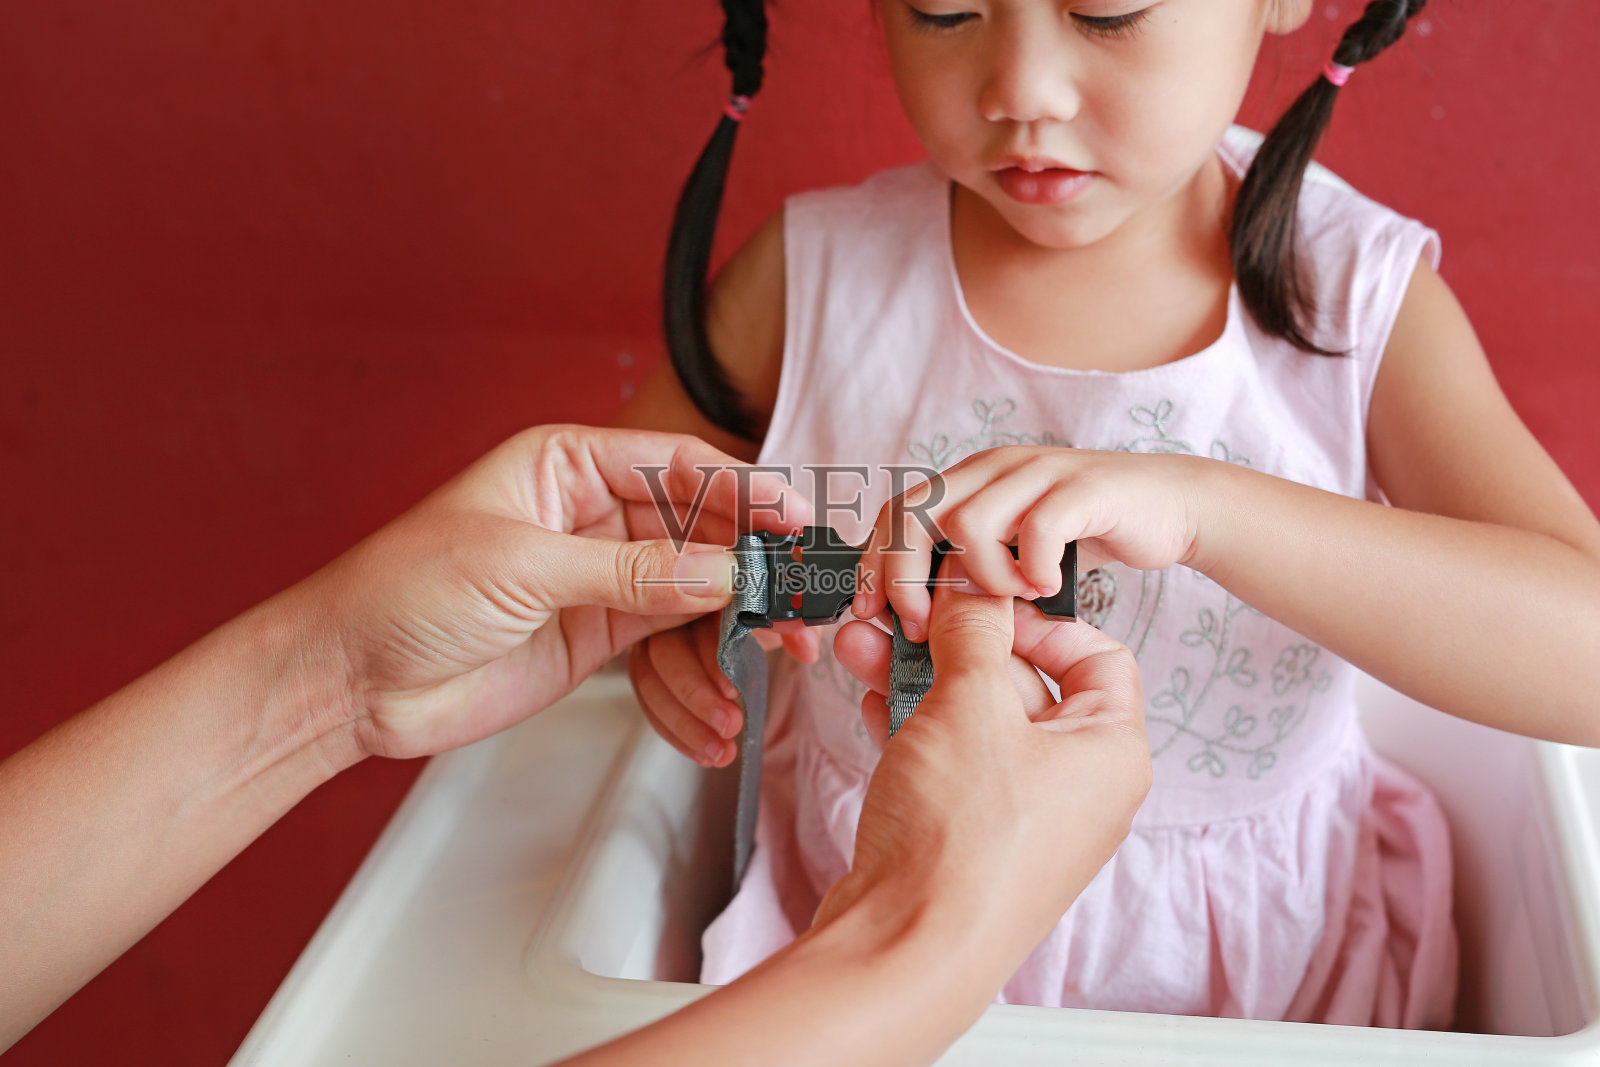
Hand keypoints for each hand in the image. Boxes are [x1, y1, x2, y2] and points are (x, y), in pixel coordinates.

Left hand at [307, 424, 810, 758]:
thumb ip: (629, 570)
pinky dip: (689, 688)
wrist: (349, 680)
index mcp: (568, 467)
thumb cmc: (401, 592)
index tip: (795, 522)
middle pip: (701, 537)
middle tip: (796, 617)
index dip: (744, 494)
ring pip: (693, 602)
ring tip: (750, 687)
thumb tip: (720, 570)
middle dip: (750, 580)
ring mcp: (599, 580)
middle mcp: (593, 518)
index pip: (680, 469)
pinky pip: (665, 654)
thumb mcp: (520, 568)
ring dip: (724, 648)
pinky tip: (706, 721)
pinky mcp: (596, 637)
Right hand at [627, 614, 819, 768]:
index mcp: (707, 584)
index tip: (731, 687)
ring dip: (683, 722)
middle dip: (696, 694)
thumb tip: (807, 648)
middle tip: (729, 724)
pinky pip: (649, 698)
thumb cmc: (766, 613)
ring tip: (719, 752)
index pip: (698, 616)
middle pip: (665, 649)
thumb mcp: (785, 620)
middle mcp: (671, 604)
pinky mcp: (647, 664)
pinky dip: (673, 729)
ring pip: (650, 677)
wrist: (753, 621)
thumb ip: (795, 628)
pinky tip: (701, 752)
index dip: (712, 654)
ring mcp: (651, 634)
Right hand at [820, 570, 1150, 951]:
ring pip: (975, 721)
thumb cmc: (963, 843)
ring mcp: (1023, 815)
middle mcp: (1077, 785)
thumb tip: (971, 590)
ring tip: (867, 645)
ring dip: (920, 676)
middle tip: (909, 614)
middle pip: (1024, 684)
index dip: (1039, 621)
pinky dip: (911, 723)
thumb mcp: (970, 705)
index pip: (1097, 655)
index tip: (983, 603)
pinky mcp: (970, 836)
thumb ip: (972, 633)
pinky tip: (870, 695)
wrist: (907, 948)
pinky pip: (949, 759)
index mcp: (1110, 752)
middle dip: (956, 644)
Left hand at [853, 445, 1205, 638]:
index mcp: (968, 483)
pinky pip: (1039, 526)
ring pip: (968, 521)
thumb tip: (909, 622)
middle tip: (921, 627)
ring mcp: (1037, 473)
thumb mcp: (1011, 551)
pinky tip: (1044, 589)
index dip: (874, 564)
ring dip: (977, 578)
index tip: (870, 615)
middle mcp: (993, 470)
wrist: (1168, 506)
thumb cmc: (1083, 537)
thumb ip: (965, 571)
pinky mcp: (1083, 487)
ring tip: (1005, 604)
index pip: (896, 515)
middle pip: (916, 514)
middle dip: (904, 578)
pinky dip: (1032, 567)